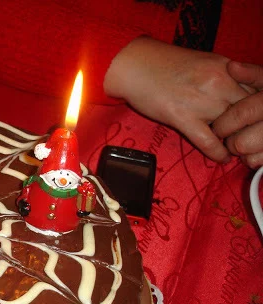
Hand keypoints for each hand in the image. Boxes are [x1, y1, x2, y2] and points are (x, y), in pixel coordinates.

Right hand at [104, 36, 249, 162]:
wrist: (135, 65)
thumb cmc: (165, 64)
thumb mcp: (205, 63)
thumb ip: (226, 78)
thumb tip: (239, 97)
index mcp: (227, 68)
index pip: (257, 92)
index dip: (258, 110)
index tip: (255, 120)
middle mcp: (219, 82)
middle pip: (249, 111)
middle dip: (250, 127)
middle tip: (249, 138)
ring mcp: (201, 101)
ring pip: (232, 127)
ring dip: (235, 140)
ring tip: (236, 148)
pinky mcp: (182, 116)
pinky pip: (208, 140)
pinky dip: (218, 153)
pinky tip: (222, 158)